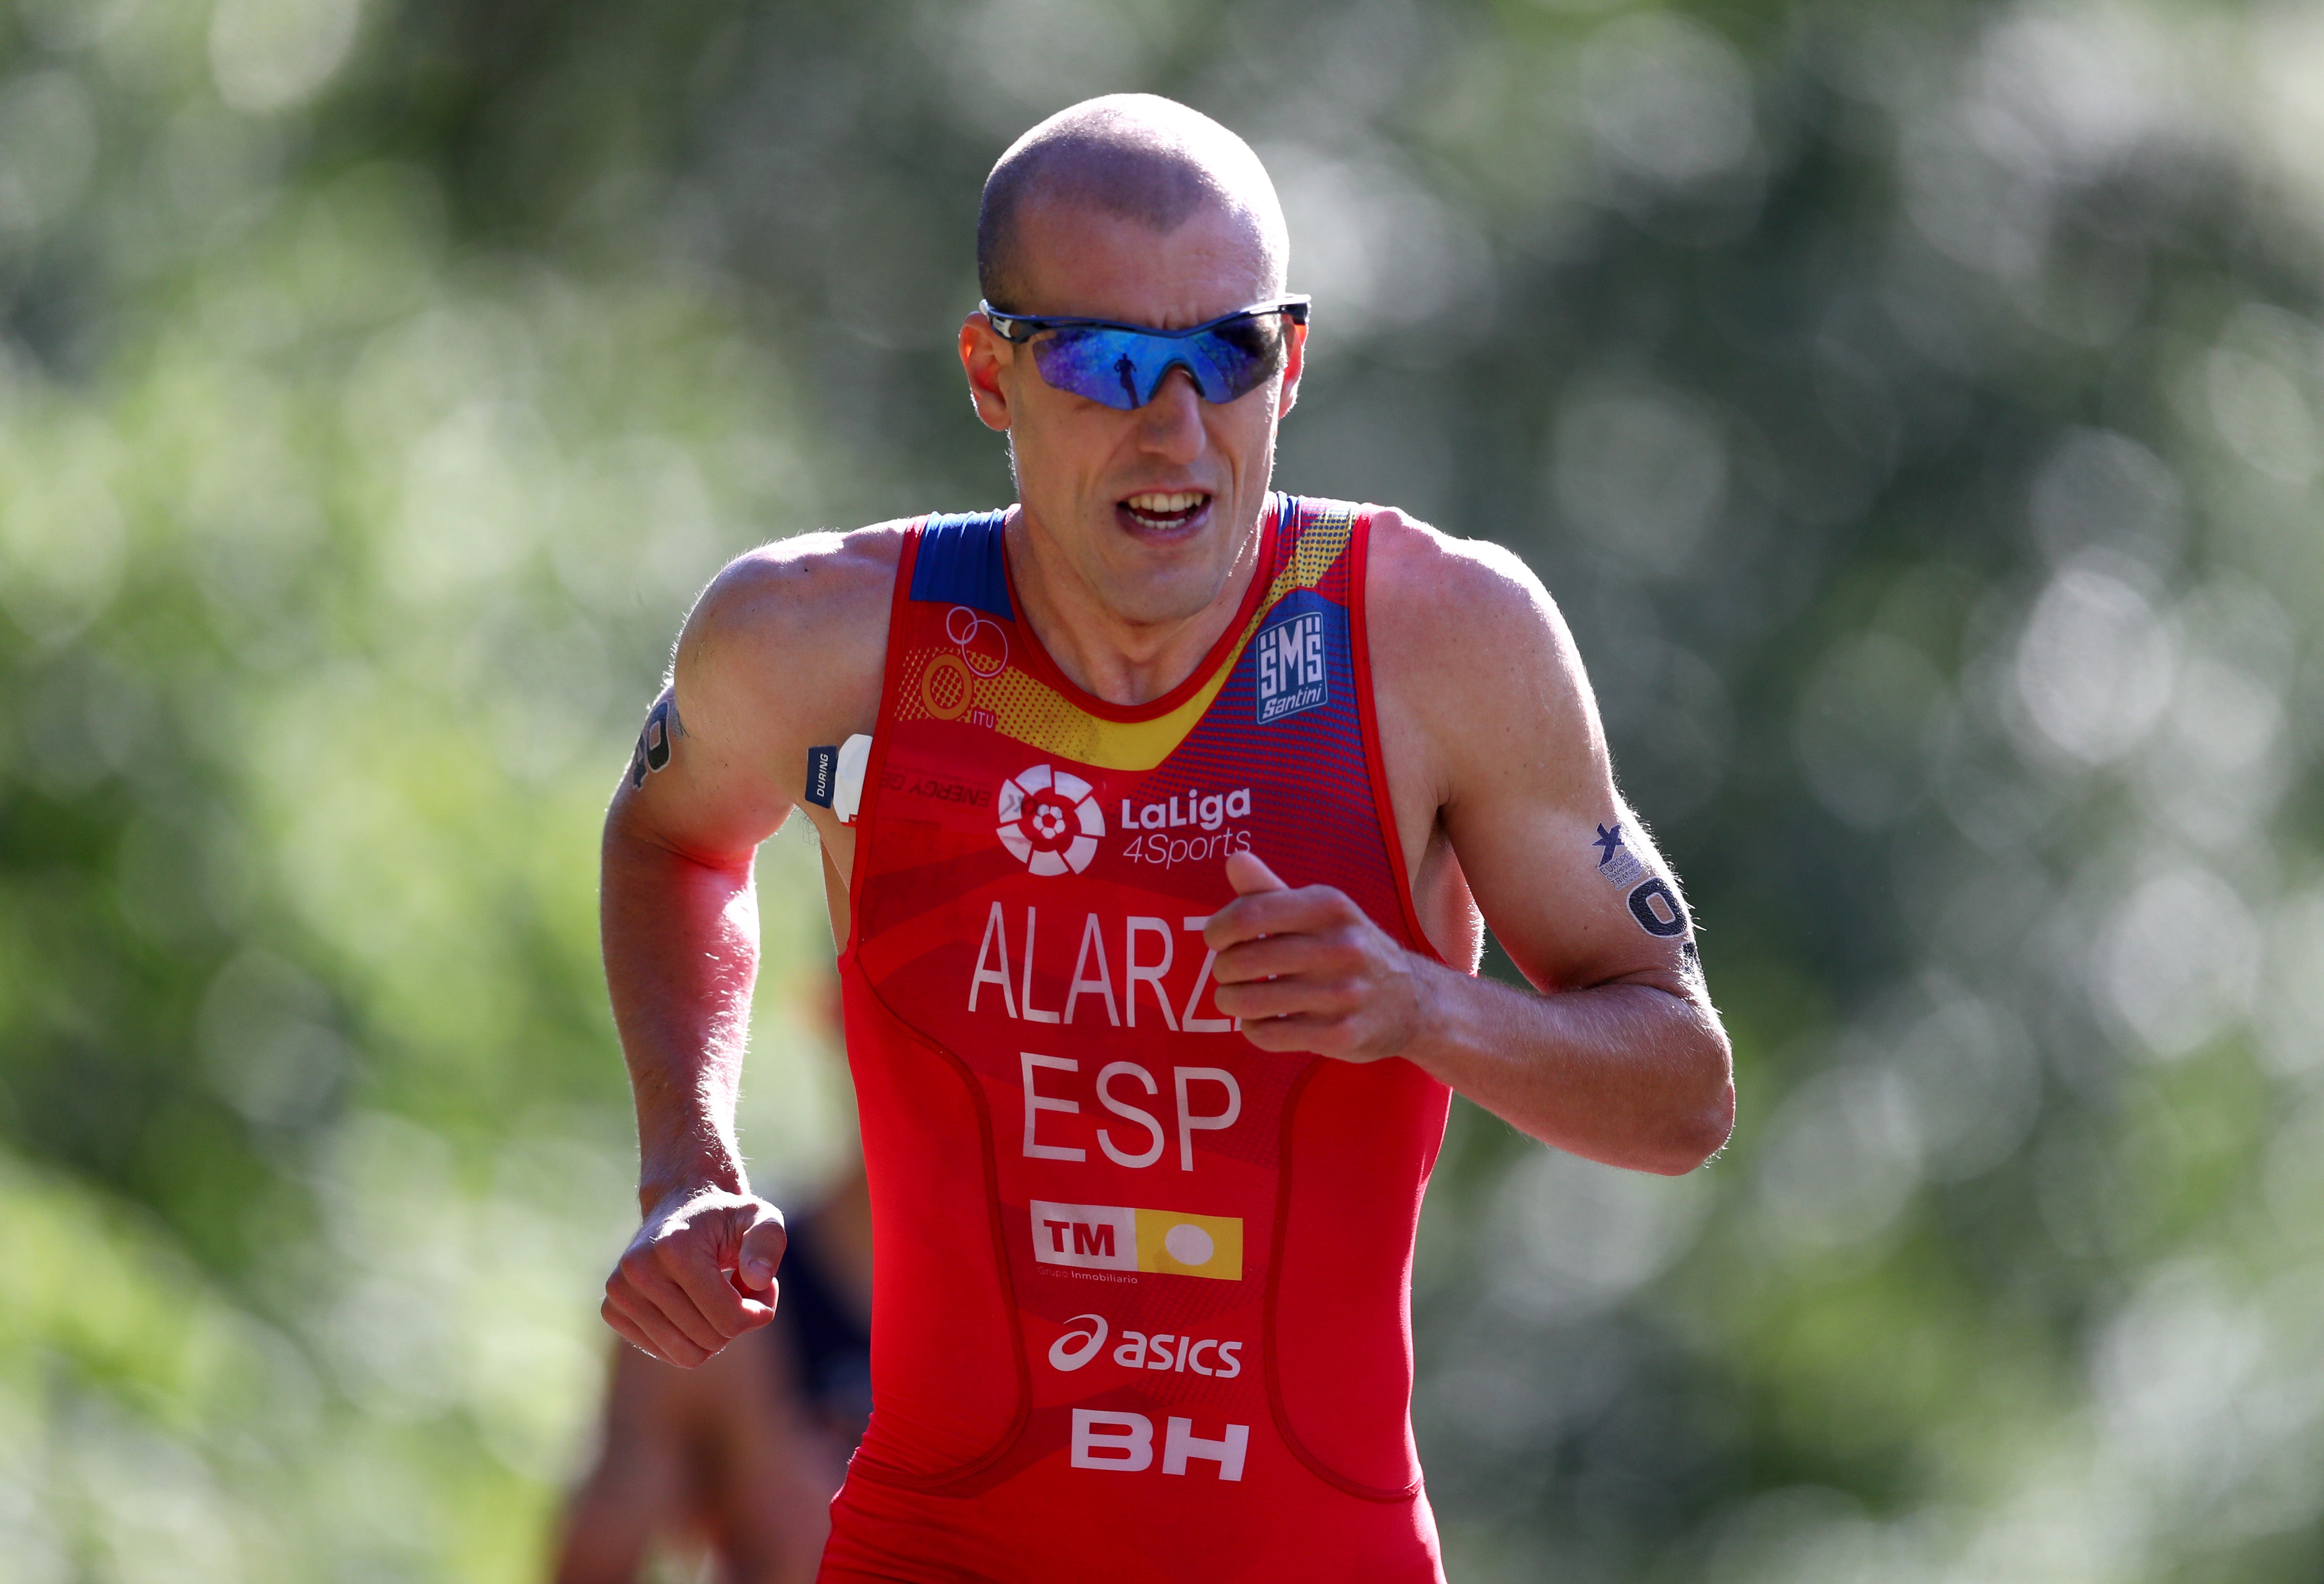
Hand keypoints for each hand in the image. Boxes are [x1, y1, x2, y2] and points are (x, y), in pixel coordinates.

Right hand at [601, 1187, 787, 1366]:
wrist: (680, 1206)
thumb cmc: (726, 1217)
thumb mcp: (760, 1217)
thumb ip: (768, 1242)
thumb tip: (760, 1279)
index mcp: (674, 1249)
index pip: (728, 1318)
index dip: (757, 1312)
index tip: (762, 1286)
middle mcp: (638, 1271)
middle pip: (709, 1340)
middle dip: (736, 1320)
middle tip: (738, 1287)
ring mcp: (619, 1293)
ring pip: (686, 1355)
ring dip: (713, 1332)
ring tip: (716, 1294)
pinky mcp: (612, 1310)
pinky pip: (665, 1353)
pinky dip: (687, 1337)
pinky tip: (691, 1303)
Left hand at [1204, 851, 1429, 1061]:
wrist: (1414, 1001)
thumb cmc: (1350, 948)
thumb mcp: (1321, 911)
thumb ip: (1271, 890)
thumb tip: (1234, 860)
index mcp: (1329, 907)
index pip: (1248, 915)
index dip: (1218, 930)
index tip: (1216, 939)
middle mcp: (1340, 947)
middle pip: (1242, 961)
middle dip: (1222, 969)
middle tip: (1227, 972)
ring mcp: (1342, 995)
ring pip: (1249, 1002)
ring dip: (1231, 1001)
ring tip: (1237, 997)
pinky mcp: (1341, 1036)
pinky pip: (1268, 1035)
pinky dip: (1253, 1028)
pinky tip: (1262, 1020)